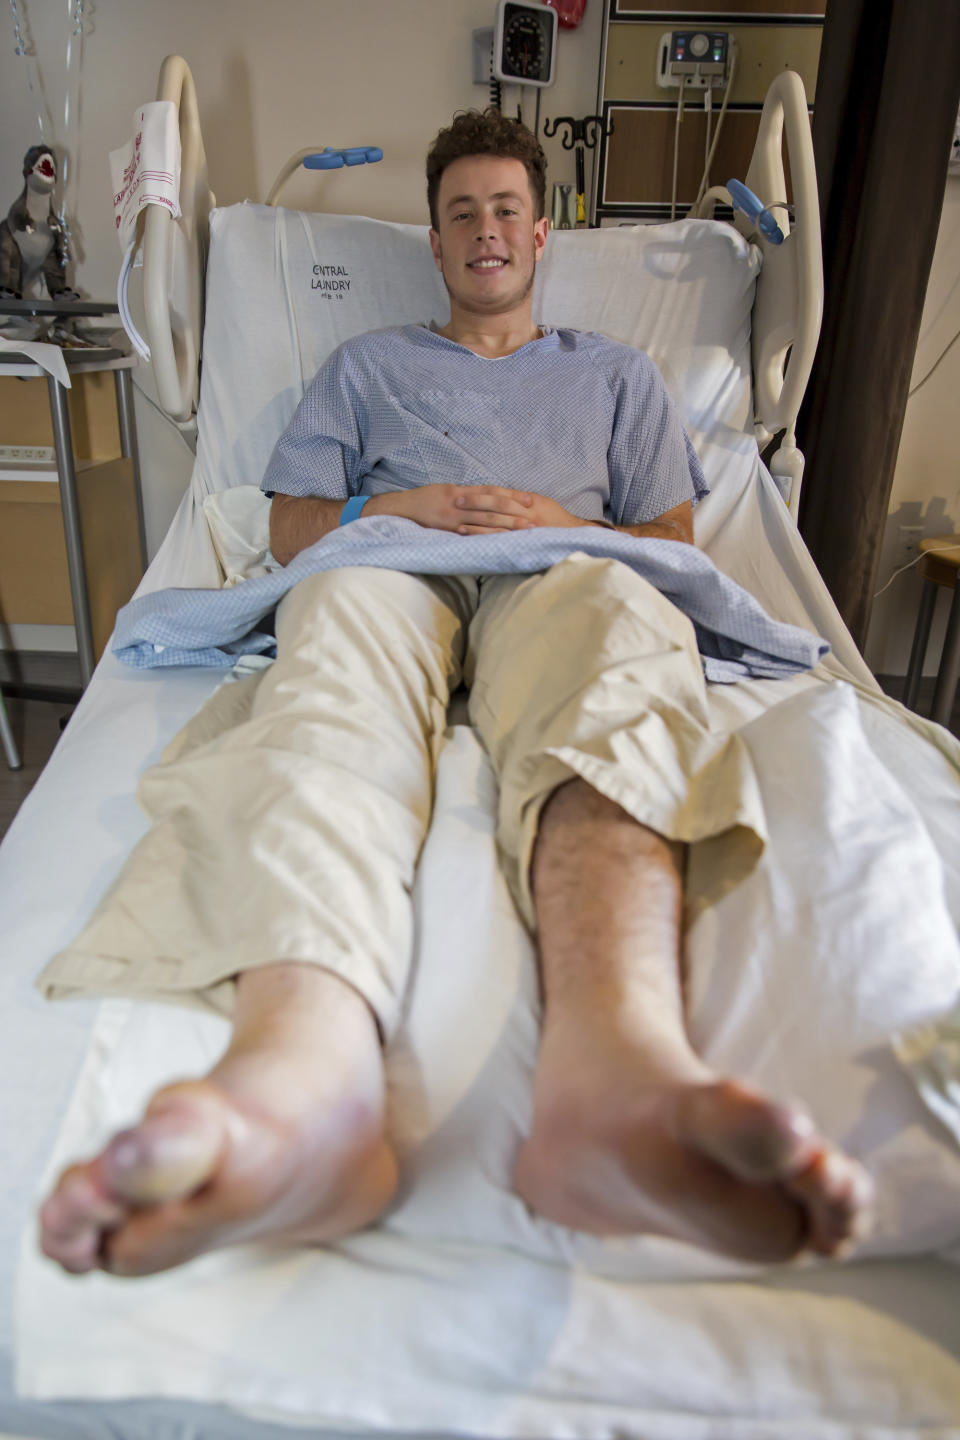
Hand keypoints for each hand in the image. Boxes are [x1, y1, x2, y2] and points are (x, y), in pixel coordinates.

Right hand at [368, 484, 537, 533]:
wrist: (398, 509)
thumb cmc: (422, 502)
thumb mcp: (444, 492)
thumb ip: (464, 496)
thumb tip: (486, 500)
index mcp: (459, 490)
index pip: (491, 491)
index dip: (511, 495)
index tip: (529, 499)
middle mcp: (458, 502)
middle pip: (492, 505)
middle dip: (515, 512)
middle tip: (535, 517)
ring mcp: (452, 517)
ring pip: (485, 520)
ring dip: (506, 526)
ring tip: (525, 530)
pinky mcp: (446, 530)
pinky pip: (470, 534)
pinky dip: (485, 536)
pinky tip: (500, 541)